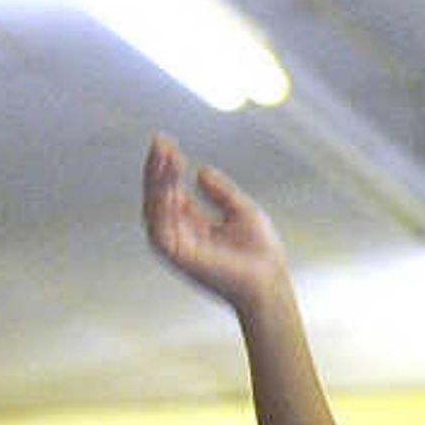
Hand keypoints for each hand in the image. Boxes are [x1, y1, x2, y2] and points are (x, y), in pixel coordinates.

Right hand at [142, 133, 291, 313]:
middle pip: (159, 197)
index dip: (167, 168)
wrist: (270, 282)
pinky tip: (168, 184)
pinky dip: (159, 206)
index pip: (171, 191)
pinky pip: (159, 229)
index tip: (167, 143)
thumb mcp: (241, 210)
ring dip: (156, 182)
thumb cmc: (261, 253)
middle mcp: (181, 234)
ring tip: (164, 157)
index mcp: (194, 225)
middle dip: (157, 169)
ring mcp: (178, 246)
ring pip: (154, 210)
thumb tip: (200, 171)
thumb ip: (220, 192)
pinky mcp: (178, 257)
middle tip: (160, 142)